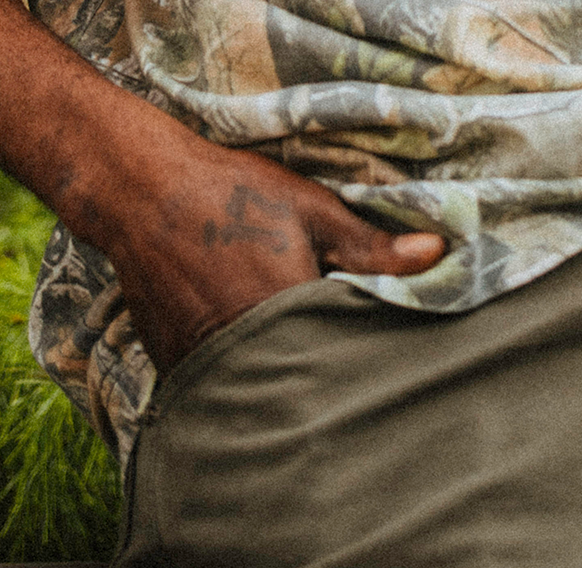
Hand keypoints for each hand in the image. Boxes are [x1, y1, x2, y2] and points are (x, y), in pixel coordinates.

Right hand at [99, 133, 447, 374]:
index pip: (344, 359)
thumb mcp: (311, 209)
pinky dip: (244, 377)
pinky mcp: (176, 369)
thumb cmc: (233, 194)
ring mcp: (202, 367)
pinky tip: (262, 357)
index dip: (369, 358)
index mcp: (284, 316)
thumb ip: (371, 246)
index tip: (393, 356)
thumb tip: (439, 255)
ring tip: (308, 365)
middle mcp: (240, 353)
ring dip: (285, 381)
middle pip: (302, 386)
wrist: (142, 191)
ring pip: (260, 390)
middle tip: (352, 365)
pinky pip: (223, 387)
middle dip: (330, 378)